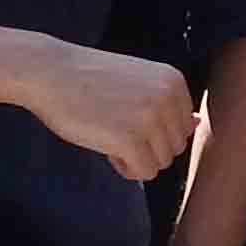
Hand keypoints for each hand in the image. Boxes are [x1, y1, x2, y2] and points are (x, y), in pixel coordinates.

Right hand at [29, 41, 197, 183]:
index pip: (183, 127)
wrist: (49, 72)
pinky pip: (145, 172)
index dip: (153, 130)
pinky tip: (106, 149)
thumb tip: (196, 123)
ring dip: (136, 157)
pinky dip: (126, 168)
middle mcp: (169, 98)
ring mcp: (151, 119)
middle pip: (175, 147)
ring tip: (109, 135)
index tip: (124, 115)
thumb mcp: (137, 82)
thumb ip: (167, 103)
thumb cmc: (89, 79)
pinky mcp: (131, 140)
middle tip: (113, 126)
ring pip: (162, 162)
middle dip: (146, 146)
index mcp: (174, 81)